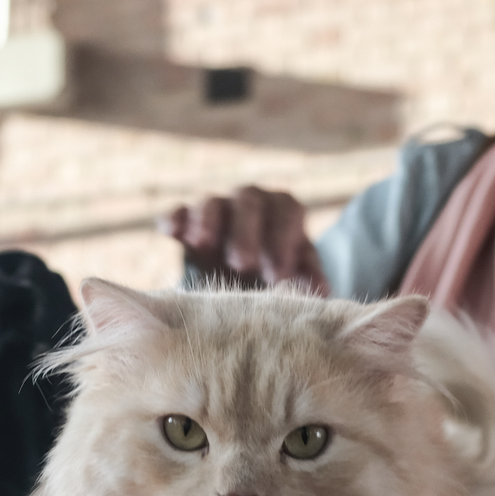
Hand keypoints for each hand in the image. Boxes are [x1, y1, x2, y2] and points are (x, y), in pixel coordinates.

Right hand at [161, 186, 327, 293]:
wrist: (241, 273)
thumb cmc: (274, 272)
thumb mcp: (295, 275)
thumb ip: (307, 279)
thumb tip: (323, 294)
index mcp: (282, 210)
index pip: (287, 211)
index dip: (283, 240)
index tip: (278, 276)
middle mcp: (250, 201)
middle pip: (249, 202)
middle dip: (246, 233)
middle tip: (243, 265)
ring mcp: (217, 207)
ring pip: (211, 202)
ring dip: (208, 222)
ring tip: (204, 246)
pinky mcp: (187, 220)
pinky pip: (178, 212)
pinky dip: (174, 220)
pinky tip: (170, 233)